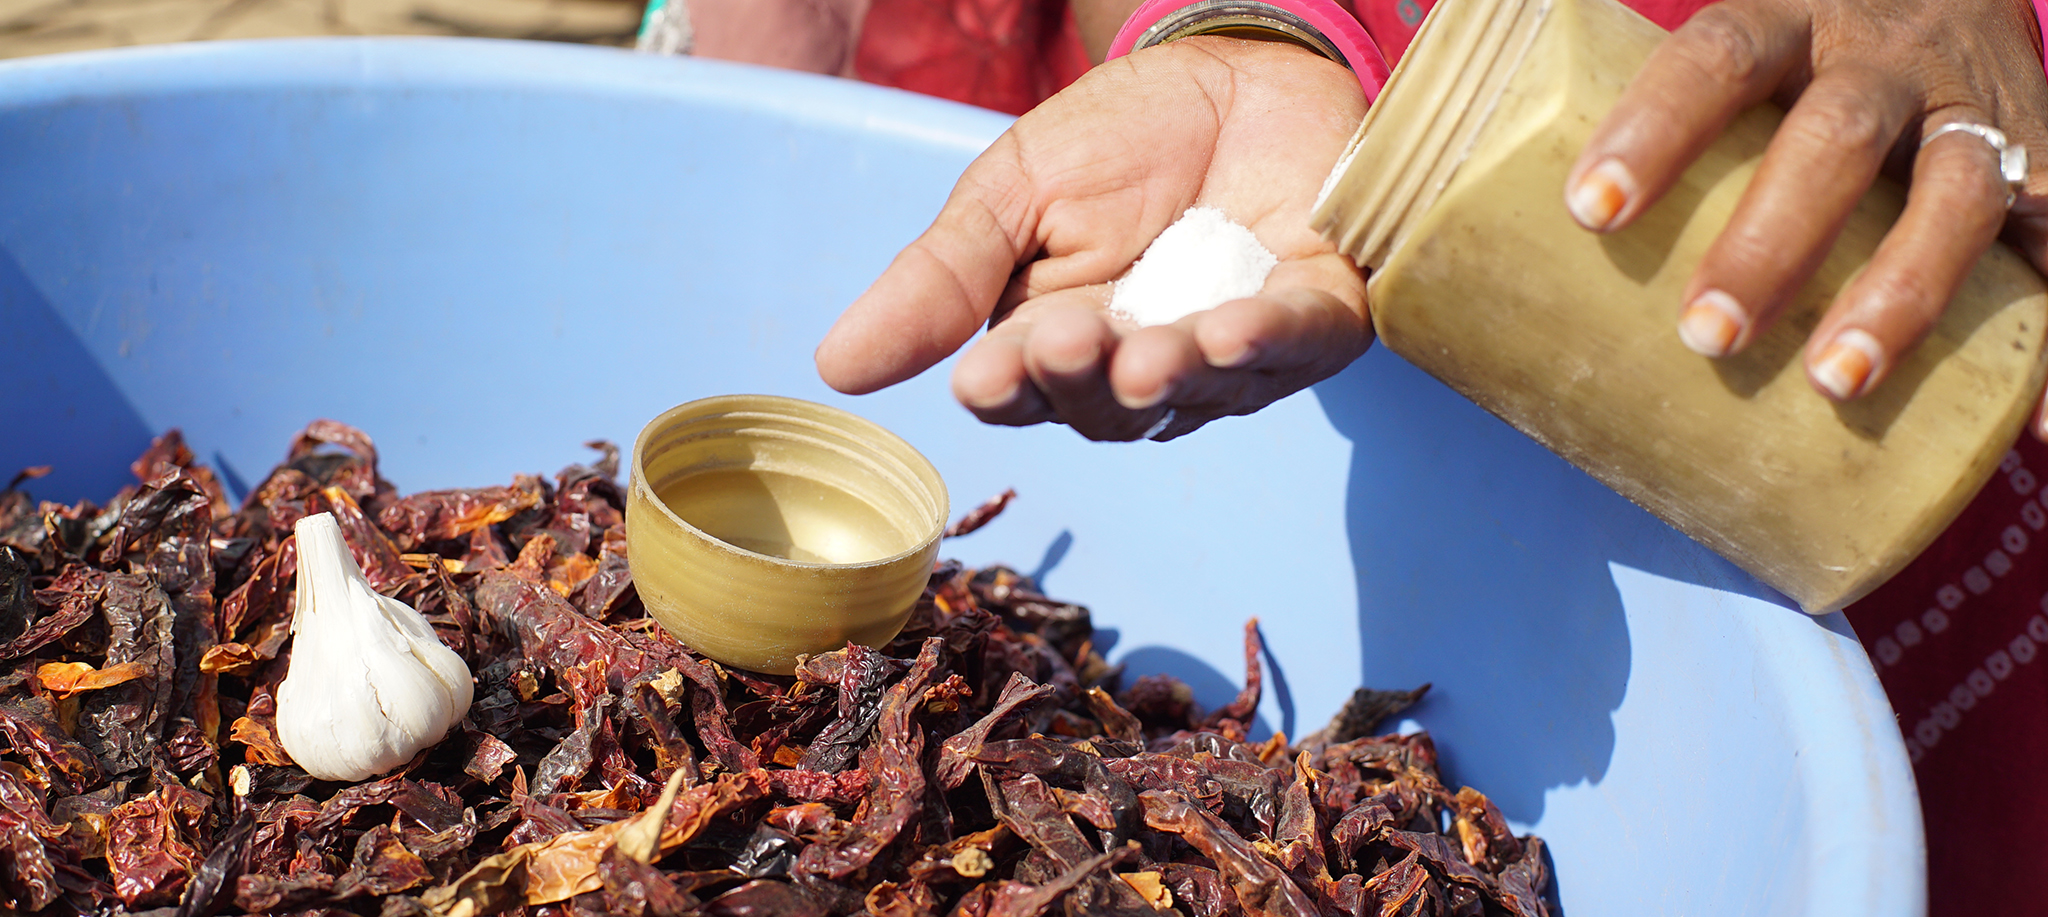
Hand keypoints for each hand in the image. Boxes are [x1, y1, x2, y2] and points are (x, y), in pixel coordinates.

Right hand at [814, 36, 1371, 440]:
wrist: (1239, 66)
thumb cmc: (1123, 137)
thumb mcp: (1011, 193)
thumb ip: (939, 279)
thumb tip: (836, 368)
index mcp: (1061, 345)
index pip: (1025, 390)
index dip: (1012, 387)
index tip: (986, 373)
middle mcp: (1146, 368)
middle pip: (1108, 409)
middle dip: (1084, 381)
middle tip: (1062, 342)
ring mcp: (1236, 355)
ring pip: (1201, 391)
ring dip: (1172, 376)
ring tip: (1145, 359)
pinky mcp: (1318, 319)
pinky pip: (1294, 346)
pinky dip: (1265, 344)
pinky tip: (1230, 333)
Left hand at [1566, 0, 2047, 440]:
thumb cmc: (1799, 48)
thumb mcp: (1740, 45)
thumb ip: (1651, 118)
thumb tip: (1519, 228)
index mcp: (1789, 17)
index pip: (1715, 53)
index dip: (1654, 125)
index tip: (1590, 211)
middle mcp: (1886, 56)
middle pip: (1830, 138)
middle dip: (1771, 240)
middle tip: (1707, 335)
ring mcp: (1976, 108)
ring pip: (1952, 196)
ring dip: (1899, 295)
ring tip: (1834, 383)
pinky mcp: (2044, 161)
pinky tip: (2033, 436)